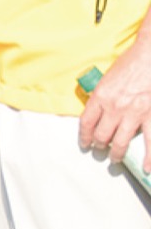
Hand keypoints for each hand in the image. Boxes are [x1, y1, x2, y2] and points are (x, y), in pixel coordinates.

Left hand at [79, 35, 150, 169]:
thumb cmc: (133, 61)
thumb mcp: (108, 76)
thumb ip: (102, 93)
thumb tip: (98, 107)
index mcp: (100, 96)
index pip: (86, 123)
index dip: (84, 137)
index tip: (85, 143)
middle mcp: (114, 108)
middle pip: (102, 136)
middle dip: (100, 146)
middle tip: (101, 149)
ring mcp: (134, 113)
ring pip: (121, 142)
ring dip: (117, 154)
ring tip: (115, 159)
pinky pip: (150, 141)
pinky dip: (149, 157)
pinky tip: (147, 168)